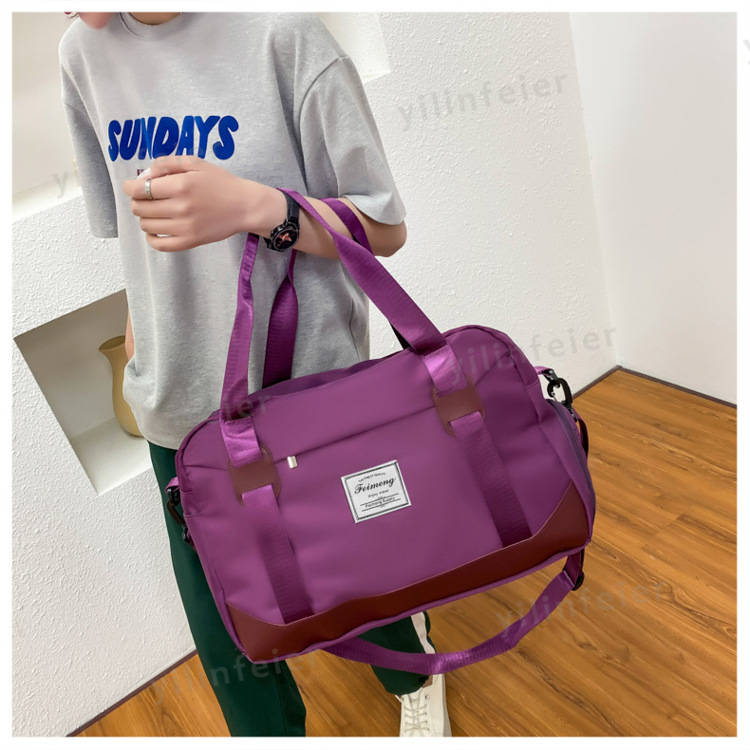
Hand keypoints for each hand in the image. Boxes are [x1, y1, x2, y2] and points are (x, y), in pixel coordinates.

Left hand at [123, 155, 263, 251]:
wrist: (245, 206)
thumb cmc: (221, 183)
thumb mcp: (195, 163)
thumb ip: (166, 164)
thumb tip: (143, 176)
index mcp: (180, 185)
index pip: (139, 189)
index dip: (130, 188)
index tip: (132, 187)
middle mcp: (180, 207)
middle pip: (140, 208)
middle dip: (137, 201)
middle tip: (146, 199)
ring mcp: (185, 227)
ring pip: (146, 225)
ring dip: (144, 217)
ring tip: (155, 212)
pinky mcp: (190, 242)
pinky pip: (159, 245)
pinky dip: (151, 238)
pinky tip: (155, 230)